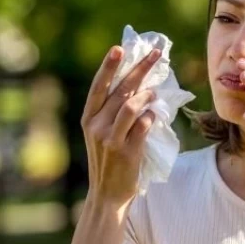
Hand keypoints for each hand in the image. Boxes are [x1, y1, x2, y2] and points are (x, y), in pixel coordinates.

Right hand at [80, 46, 161, 203]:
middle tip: (156, 54)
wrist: (107, 195)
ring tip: (155, 93)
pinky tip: (154, 115)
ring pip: (131, 106)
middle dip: (140, 69)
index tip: (120, 48)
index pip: (98, 87)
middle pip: (120, 90)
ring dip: (147, 95)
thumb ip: (113, 112)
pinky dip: (151, 116)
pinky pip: (142, 125)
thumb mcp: (102, 134)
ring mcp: (110, 139)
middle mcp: (96, 126)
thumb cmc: (109, 161)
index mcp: (88, 118)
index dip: (108, 66)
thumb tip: (137, 85)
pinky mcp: (126, 151)